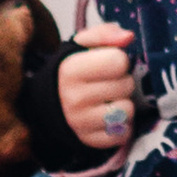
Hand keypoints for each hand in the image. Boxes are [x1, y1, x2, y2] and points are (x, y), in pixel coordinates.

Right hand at [59, 21, 136, 151]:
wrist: (48, 106)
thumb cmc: (72, 72)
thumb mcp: (80, 47)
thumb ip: (104, 34)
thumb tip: (128, 37)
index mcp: (71, 70)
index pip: (118, 61)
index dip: (118, 60)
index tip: (107, 65)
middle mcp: (74, 98)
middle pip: (126, 86)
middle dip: (122, 82)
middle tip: (108, 84)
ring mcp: (82, 123)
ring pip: (128, 111)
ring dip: (124, 104)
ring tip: (109, 100)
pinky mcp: (90, 141)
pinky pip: (124, 133)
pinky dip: (122, 126)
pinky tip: (109, 118)